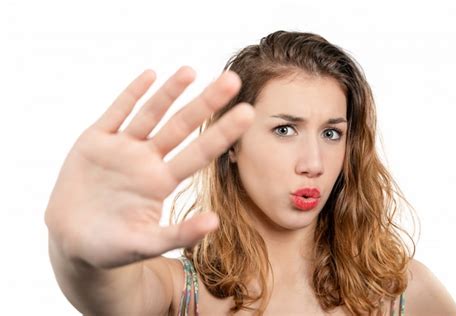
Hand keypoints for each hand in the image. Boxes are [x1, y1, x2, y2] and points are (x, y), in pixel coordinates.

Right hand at [44, 67, 253, 268]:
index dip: (222, 134)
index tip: (248, 113)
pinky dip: (130, 94)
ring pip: (150, 114)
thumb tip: (216, 222)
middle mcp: (146, 160)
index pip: (199, 153)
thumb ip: (179, 234)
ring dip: (169, 92)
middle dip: (205, 103)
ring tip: (191, 70)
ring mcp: (121, 148)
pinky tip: (149, 75)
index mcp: (161, 183)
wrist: (73, 241)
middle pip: (181, 126)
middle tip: (232, 80)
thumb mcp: (145, 244)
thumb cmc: (111, 248)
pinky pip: (115, 113)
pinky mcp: (94, 142)